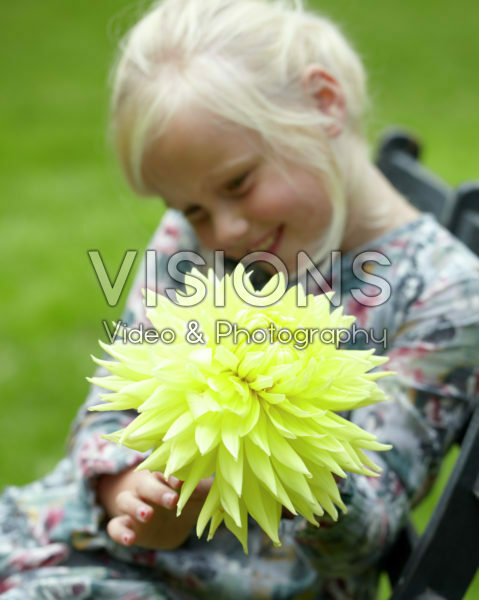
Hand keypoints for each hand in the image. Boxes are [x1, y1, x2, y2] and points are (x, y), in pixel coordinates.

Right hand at [97, 467, 212, 549]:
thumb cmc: (189, 500)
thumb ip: (201, 487)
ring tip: (148, 515)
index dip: (171, 475)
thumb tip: (196, 484)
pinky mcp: (128, 525)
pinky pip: (115, 526)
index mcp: (163, 475)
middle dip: (157, 491)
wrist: (177, 525)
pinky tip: (130, 539)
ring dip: (134, 507)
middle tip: (172, 501)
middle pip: (144, 483)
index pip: (163, 469)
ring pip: (124, 500)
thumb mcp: (200, 494)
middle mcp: (146, 487)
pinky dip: (119, 532)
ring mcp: (134, 506)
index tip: (181, 483)